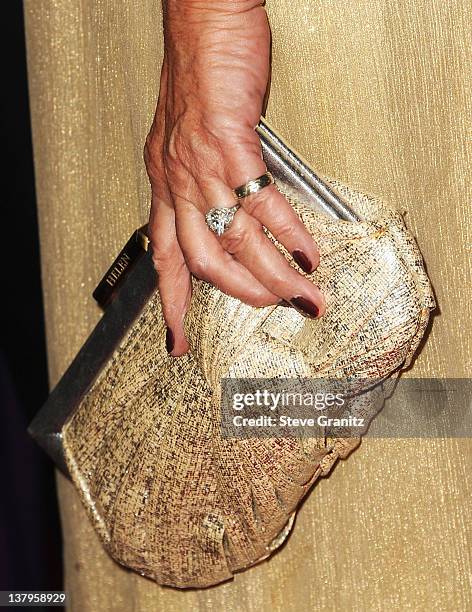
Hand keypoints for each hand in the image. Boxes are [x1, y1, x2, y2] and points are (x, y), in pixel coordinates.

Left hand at [144, 0, 324, 356]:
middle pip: (203, 262)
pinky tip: (307, 250)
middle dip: (239, 294)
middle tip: (272, 308)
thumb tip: (232, 216)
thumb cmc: (197, 78)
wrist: (203, 26)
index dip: (171, 306)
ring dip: (272, 275)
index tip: (178, 341)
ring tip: (301, 294)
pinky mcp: (231, 144)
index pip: (164, 260)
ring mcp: (201, 167)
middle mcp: (177, 183)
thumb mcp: (184, 142)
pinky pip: (262, 203)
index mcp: (165, 187)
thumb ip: (201, 184)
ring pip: (235, 241)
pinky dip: (289, 232)